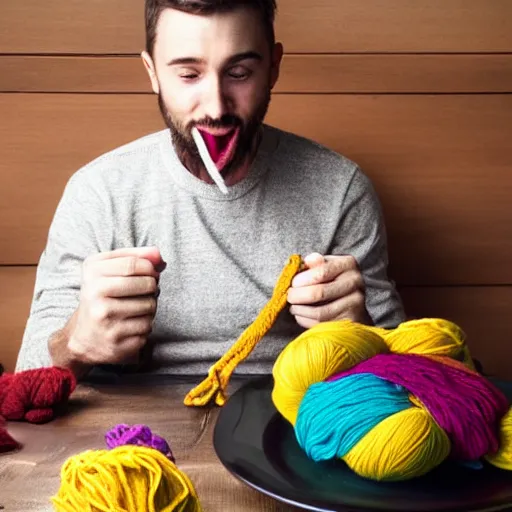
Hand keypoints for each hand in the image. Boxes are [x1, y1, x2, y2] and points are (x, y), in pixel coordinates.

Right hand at [67, 247, 164, 364]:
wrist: (83, 337)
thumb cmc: (101, 297)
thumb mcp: (109, 270)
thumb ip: (135, 257)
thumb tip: (159, 256)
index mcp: (92, 272)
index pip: (134, 264)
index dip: (150, 267)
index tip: (150, 272)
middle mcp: (94, 295)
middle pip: (146, 284)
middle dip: (152, 287)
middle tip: (144, 291)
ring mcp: (105, 319)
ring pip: (150, 306)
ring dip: (150, 306)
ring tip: (136, 308)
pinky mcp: (116, 340)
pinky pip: (147, 326)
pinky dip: (145, 324)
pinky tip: (131, 324)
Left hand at [287, 253, 368, 328]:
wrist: (352, 304)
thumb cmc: (332, 281)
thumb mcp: (324, 267)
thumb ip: (314, 264)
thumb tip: (306, 261)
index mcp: (348, 263)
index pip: (321, 272)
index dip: (302, 279)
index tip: (292, 284)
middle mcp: (355, 281)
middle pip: (320, 292)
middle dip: (298, 296)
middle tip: (289, 297)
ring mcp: (356, 302)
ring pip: (320, 312)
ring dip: (300, 310)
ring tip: (293, 307)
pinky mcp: (352, 320)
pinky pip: (323, 324)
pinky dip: (307, 321)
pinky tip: (301, 315)